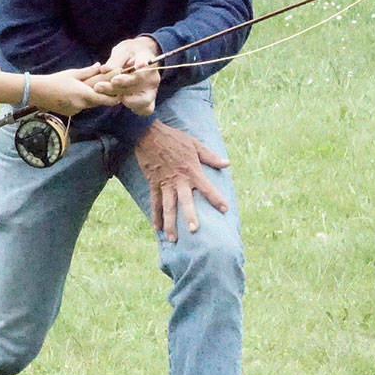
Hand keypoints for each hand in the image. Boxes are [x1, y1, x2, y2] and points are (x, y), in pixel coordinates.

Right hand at [29, 65, 114, 114]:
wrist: (37, 92)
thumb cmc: (55, 80)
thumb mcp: (73, 73)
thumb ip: (88, 71)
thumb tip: (100, 66)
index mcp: (84, 94)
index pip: (105, 100)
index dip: (114, 99)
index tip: (120, 94)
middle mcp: (81, 105)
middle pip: (98, 102)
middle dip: (101, 96)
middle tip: (105, 87)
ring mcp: (76, 111)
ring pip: (89, 105)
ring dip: (90, 98)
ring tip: (85, 88)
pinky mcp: (70, 114)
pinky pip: (80, 107)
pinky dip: (81, 102)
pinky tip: (73, 95)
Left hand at [92, 36, 161, 115]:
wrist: (140, 57)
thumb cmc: (130, 53)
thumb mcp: (123, 50)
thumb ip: (115, 60)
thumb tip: (105, 70)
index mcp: (148, 63)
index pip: (141, 71)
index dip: (128, 78)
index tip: (114, 80)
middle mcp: (153, 78)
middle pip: (136, 87)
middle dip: (115, 88)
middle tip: (97, 86)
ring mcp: (152, 91)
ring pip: (139, 101)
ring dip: (120, 98)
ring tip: (104, 91)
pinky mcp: (149, 101)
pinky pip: (145, 110)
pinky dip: (133, 107)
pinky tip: (119, 99)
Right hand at [134, 120, 229, 240]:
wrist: (148, 134)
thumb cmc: (174, 138)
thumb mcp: (195, 144)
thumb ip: (211, 157)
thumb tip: (227, 164)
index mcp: (192, 171)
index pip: (207, 188)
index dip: (216, 199)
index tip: (225, 210)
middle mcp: (179, 180)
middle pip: (185, 201)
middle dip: (189, 216)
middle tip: (194, 231)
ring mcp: (164, 184)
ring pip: (167, 207)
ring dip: (170, 223)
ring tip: (173, 239)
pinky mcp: (153, 184)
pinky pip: (154, 202)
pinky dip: (155, 216)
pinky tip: (157, 229)